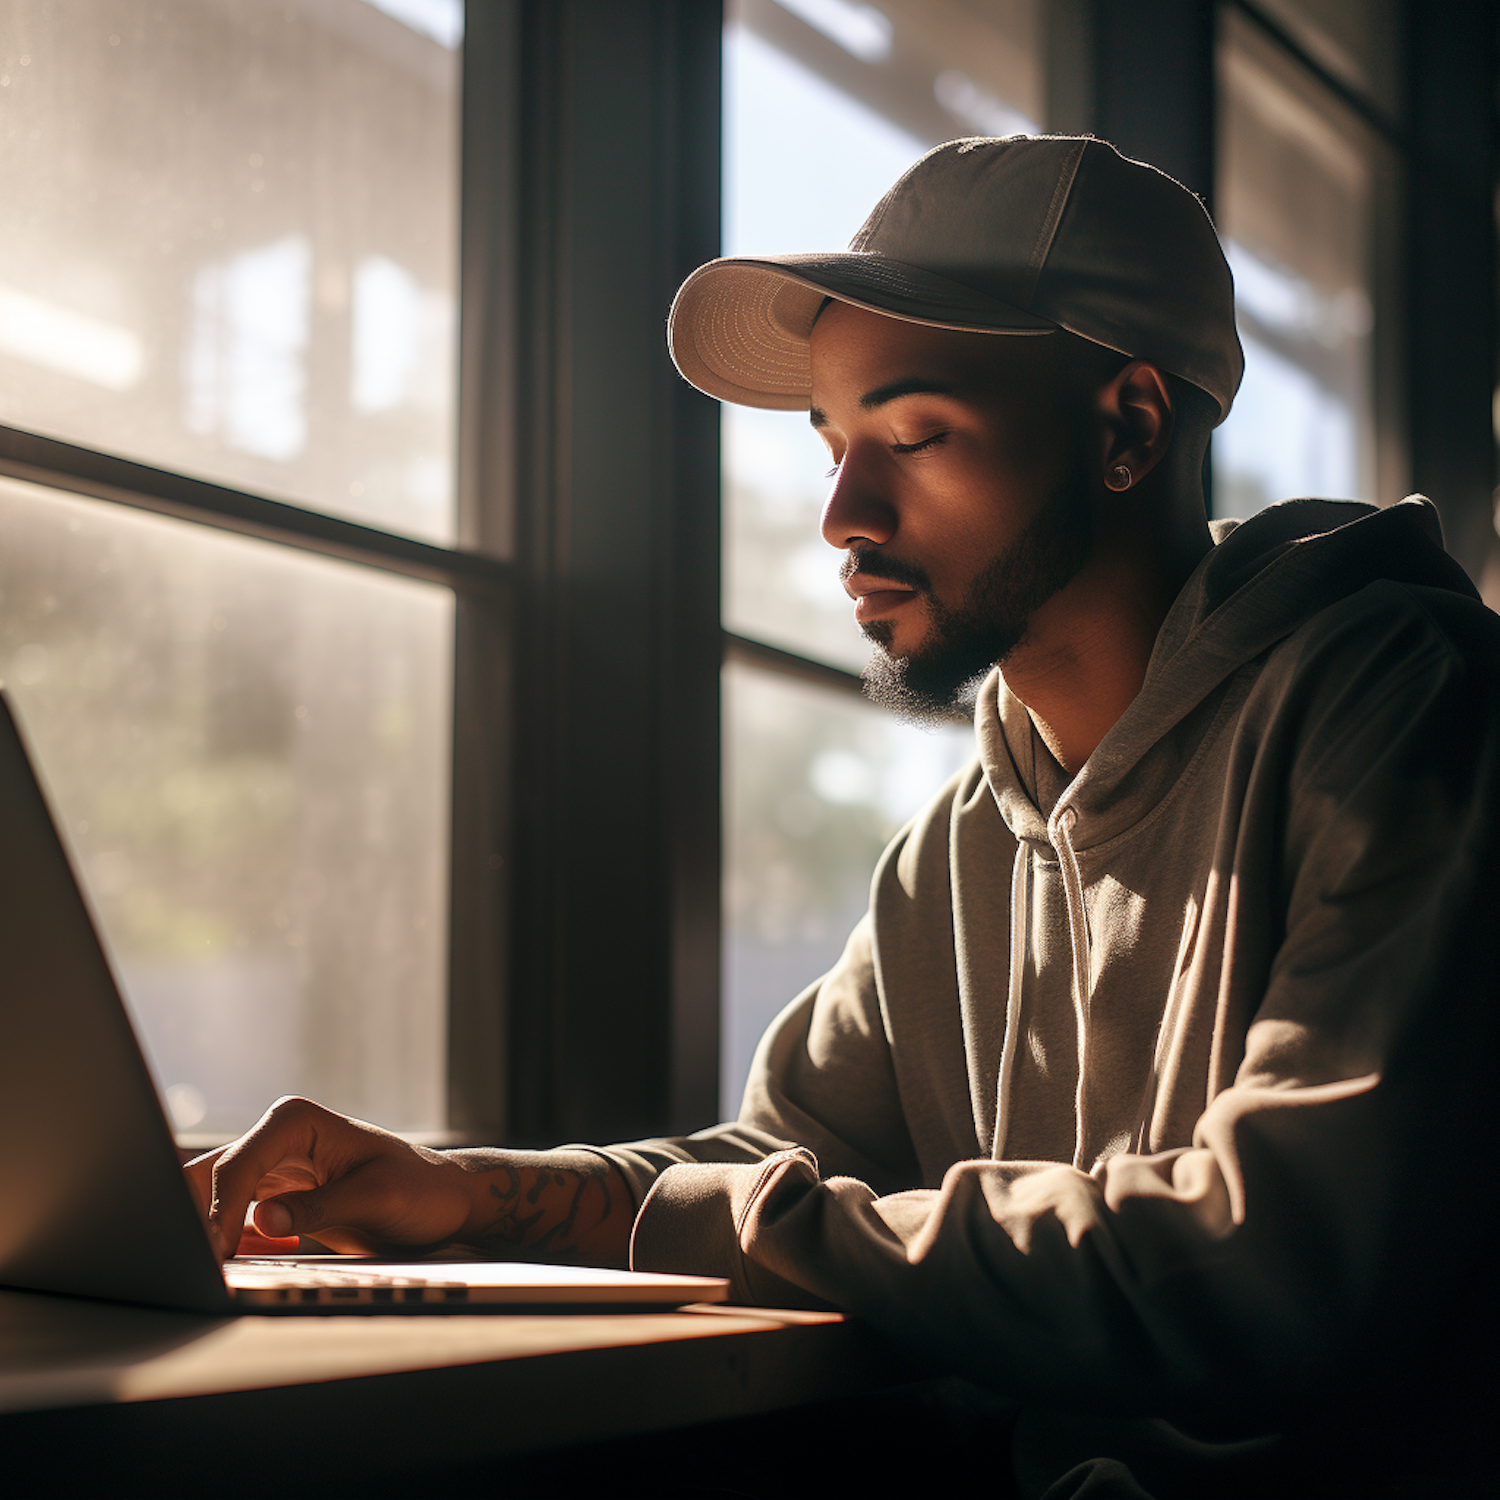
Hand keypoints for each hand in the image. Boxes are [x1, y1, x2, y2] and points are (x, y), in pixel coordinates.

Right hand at [185, 1096, 475, 1259]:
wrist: (443, 1200)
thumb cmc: (420, 1190)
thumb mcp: (376, 1198)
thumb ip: (319, 1208)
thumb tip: (262, 1219)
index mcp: (296, 1122)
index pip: (236, 1167)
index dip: (219, 1213)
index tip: (214, 1256)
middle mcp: (277, 1138)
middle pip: (209, 1177)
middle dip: (194, 1218)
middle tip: (190, 1268)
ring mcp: (273, 1167)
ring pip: (211, 1197)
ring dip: (205, 1231)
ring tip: (208, 1273)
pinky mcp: (276, 1196)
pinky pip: (232, 1217)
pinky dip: (227, 1241)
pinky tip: (243, 1264)